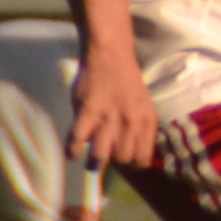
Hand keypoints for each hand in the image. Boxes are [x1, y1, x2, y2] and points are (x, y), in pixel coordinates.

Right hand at [68, 46, 161, 170]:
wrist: (111, 56)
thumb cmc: (127, 82)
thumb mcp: (144, 105)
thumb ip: (139, 128)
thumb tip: (134, 154)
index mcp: (147, 121)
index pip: (143, 157)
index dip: (133, 165)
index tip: (125, 164)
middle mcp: (131, 122)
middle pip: (122, 159)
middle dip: (114, 162)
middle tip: (106, 158)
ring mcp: (109, 118)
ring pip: (101, 156)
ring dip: (94, 163)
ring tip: (91, 163)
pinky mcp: (88, 112)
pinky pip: (78, 140)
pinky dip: (73, 150)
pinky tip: (73, 152)